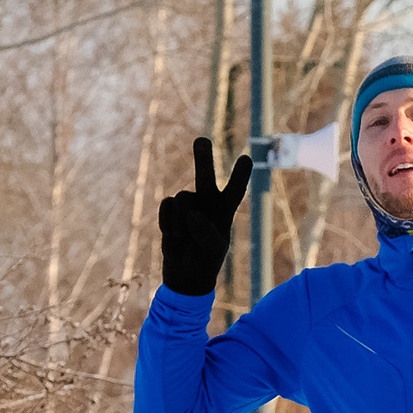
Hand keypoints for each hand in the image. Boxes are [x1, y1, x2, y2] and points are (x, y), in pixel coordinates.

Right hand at [159, 137, 249, 296]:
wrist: (184, 272)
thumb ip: (205, 232)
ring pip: (181, 199)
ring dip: (180, 221)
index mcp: (224, 210)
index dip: (239, 176)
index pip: (235, 190)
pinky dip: (167, 222)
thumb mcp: (211, 250)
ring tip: (184, 237)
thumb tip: (192, 213)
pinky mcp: (171, 209)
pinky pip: (166, 206)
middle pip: (205, 176)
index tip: (246, 159)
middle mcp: (207, 202)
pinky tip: (173, 235)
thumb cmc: (205, 261)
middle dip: (203, 158)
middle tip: (202, 140)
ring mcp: (189, 204)